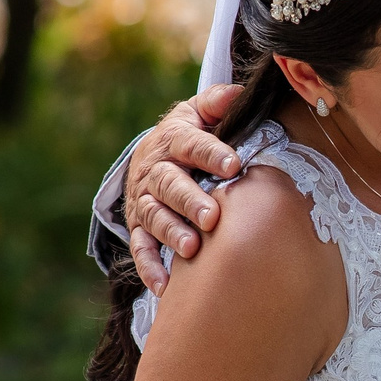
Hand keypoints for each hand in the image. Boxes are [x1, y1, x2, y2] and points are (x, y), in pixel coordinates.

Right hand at [124, 85, 243, 292]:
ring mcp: (144, 201)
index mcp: (173, 140)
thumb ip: (218, 102)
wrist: (152, 157)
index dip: (211, 153)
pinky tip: (166, 287)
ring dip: (171, 233)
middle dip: (190, 201)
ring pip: (154, 217)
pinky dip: (151, 268)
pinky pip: (141, 249)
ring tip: (191, 249)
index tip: (235, 163)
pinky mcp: (139, 227)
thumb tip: (241, 93)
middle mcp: (155, 170)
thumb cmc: (190, 137)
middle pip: (169, 185)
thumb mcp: (199, 113)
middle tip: (212, 217)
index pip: (191, 144)